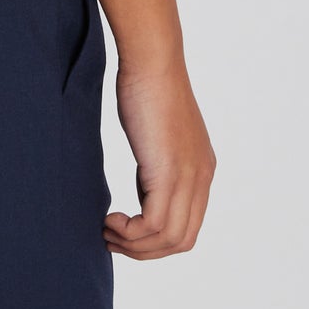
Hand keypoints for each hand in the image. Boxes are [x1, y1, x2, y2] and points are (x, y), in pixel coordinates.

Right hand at [104, 58, 215, 258]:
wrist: (152, 59)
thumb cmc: (146, 83)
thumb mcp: (157, 132)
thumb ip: (158, 160)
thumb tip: (145, 182)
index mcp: (201, 169)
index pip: (188, 225)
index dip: (157, 238)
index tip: (127, 231)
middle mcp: (201, 177)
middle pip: (182, 241)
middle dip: (146, 250)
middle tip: (113, 238)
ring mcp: (189, 176)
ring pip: (170, 238)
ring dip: (135, 245)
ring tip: (107, 230)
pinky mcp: (169, 172)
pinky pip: (155, 224)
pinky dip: (131, 232)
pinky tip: (110, 218)